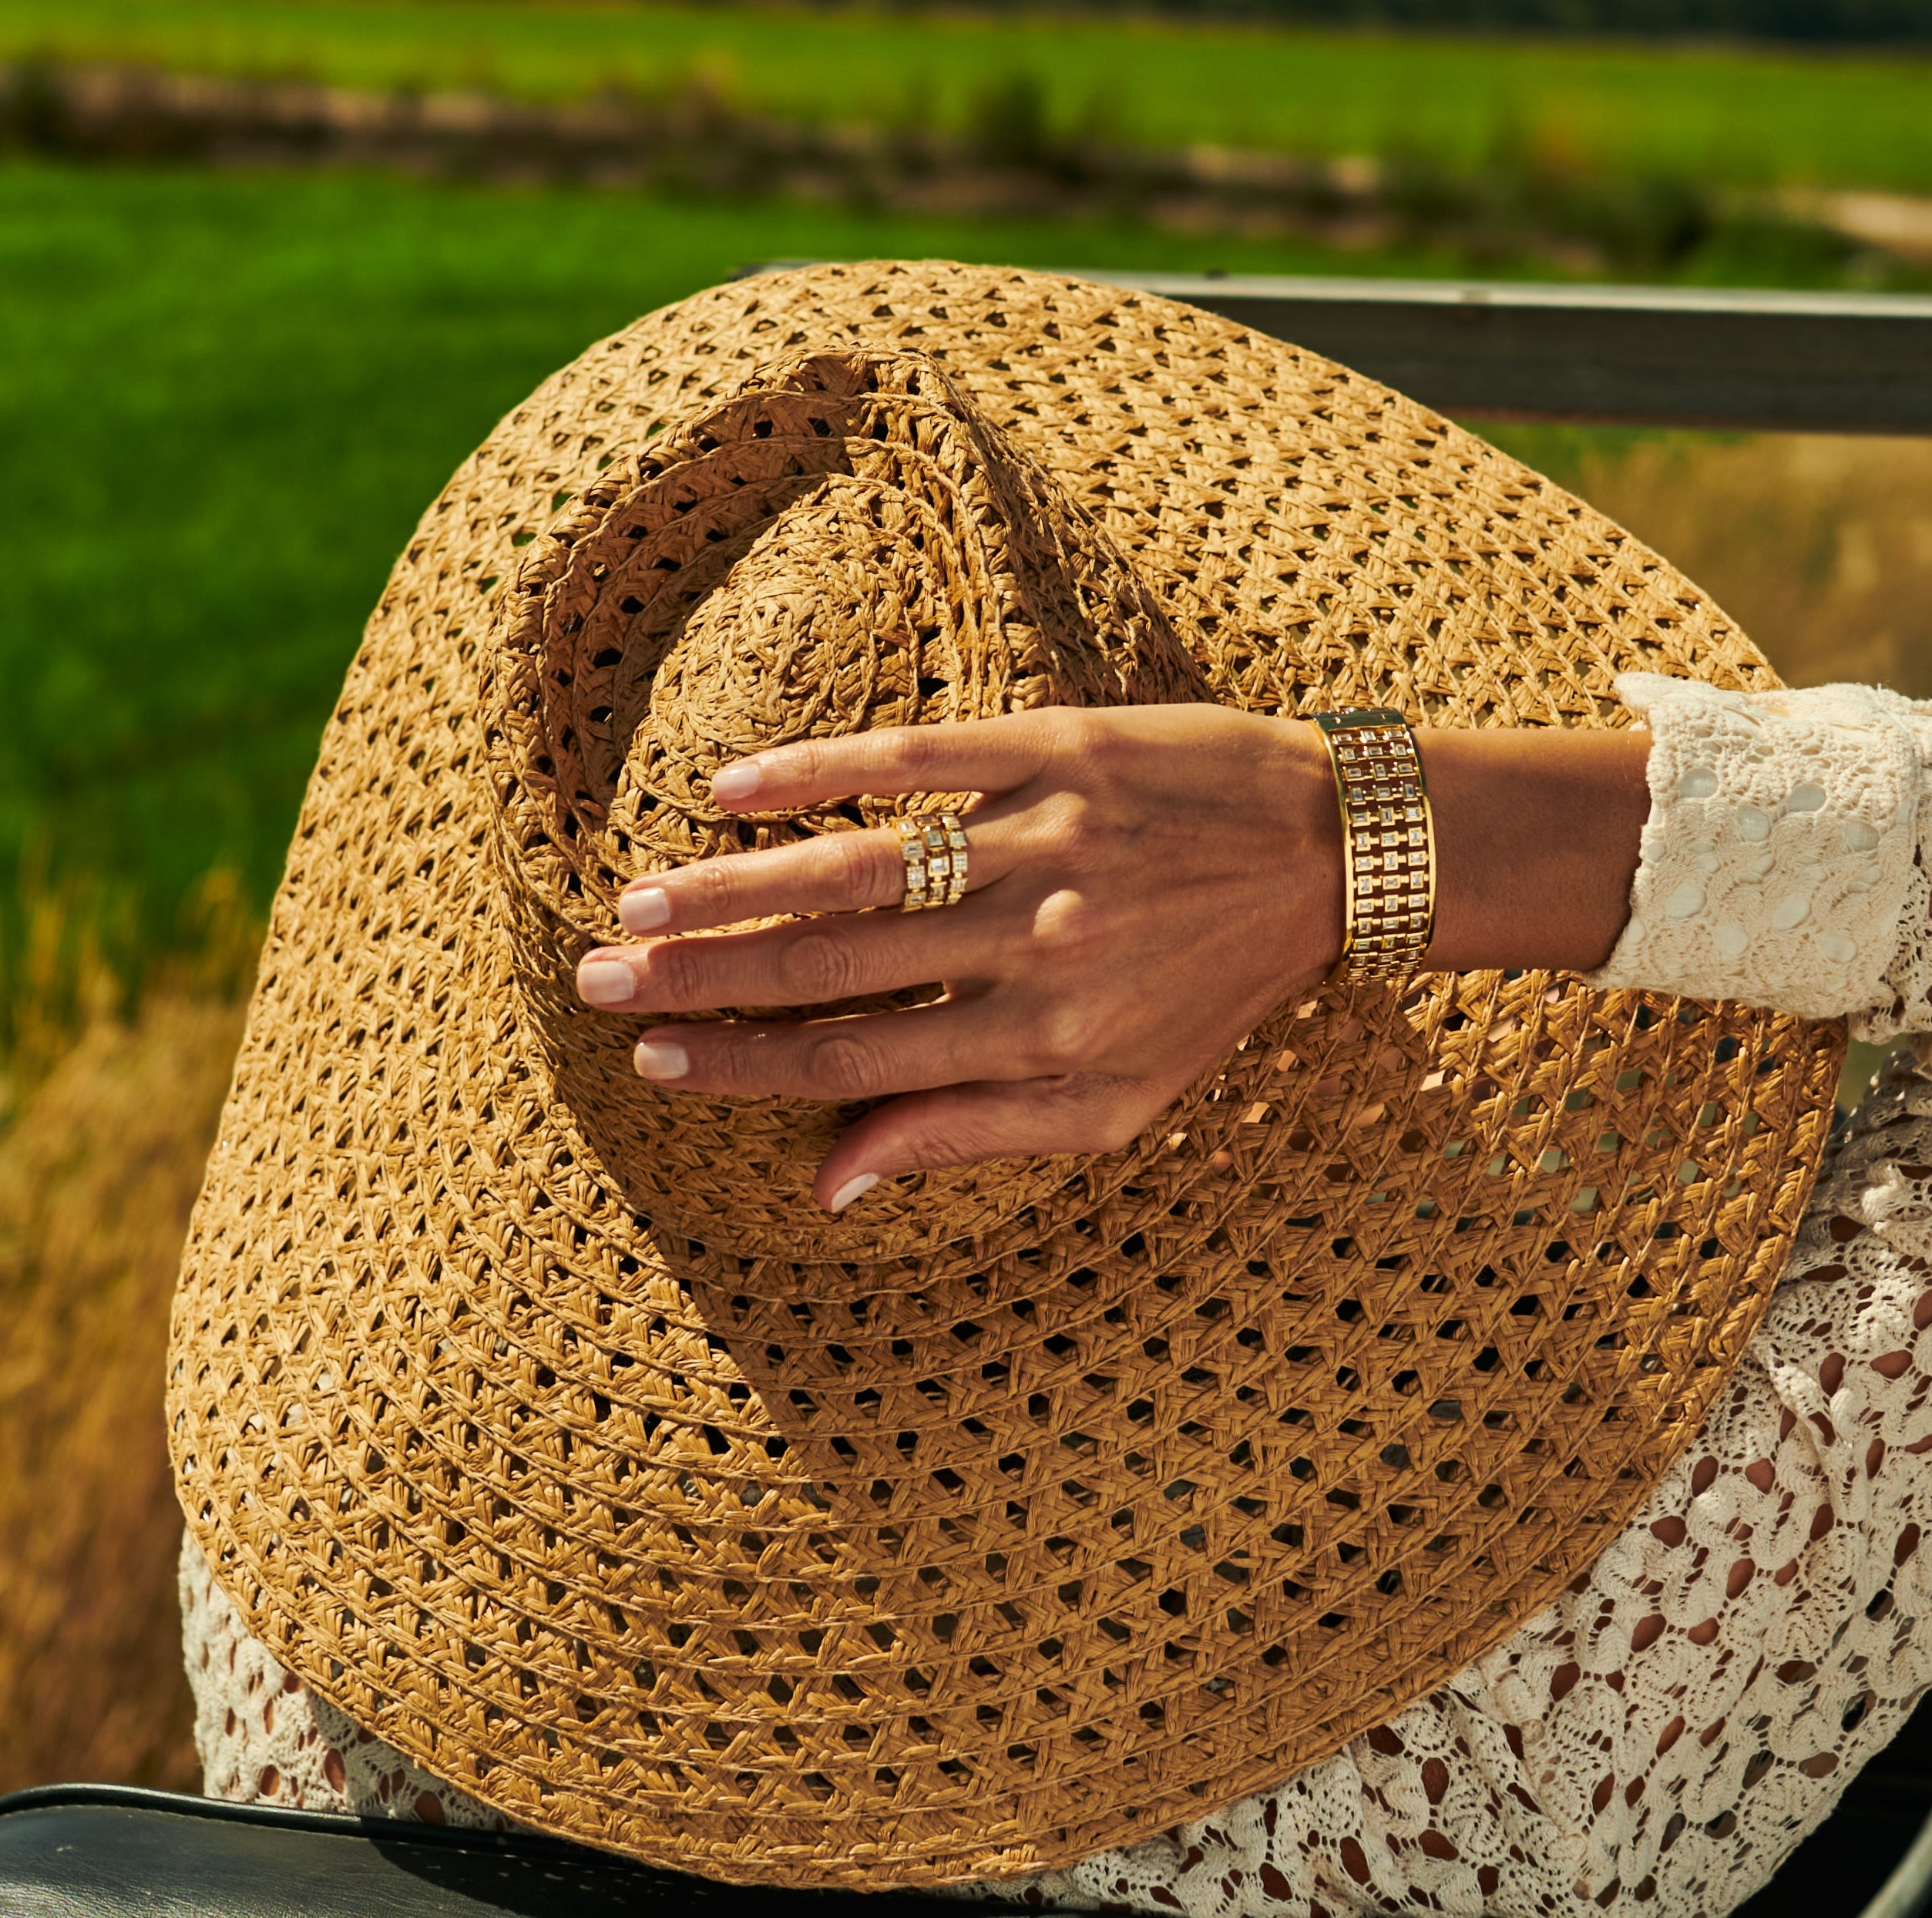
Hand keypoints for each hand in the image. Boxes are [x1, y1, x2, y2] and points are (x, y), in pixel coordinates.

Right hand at [572, 706, 1346, 1213]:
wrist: (1334, 852)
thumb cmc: (1211, 988)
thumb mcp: (1114, 1101)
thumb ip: (969, 1138)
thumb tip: (828, 1187)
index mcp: (1045, 1038)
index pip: (858, 1062)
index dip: (745, 1065)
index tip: (651, 1060)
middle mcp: (1039, 942)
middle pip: (838, 965)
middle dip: (706, 980)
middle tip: (597, 981)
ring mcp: (1044, 837)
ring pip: (861, 867)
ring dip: (740, 888)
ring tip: (641, 903)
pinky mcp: (1059, 745)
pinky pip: (922, 755)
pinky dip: (823, 769)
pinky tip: (735, 785)